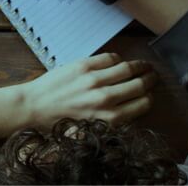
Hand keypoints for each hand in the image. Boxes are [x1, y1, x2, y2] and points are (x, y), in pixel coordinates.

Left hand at [16, 52, 156, 128]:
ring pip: (128, 69)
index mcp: (110, 118)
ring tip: (144, 66)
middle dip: (150, 80)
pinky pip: (109, 58)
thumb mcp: (92, 131)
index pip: (143, 104)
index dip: (149, 97)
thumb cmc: (61, 122)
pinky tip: (118, 62)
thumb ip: (113, 121)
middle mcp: (105, 99)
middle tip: (153, 76)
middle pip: (139, 85)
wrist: (34, 107)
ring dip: (140, 66)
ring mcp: (94, 80)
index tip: (151, 93)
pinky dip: (117, 59)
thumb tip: (132, 108)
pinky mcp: (83, 65)